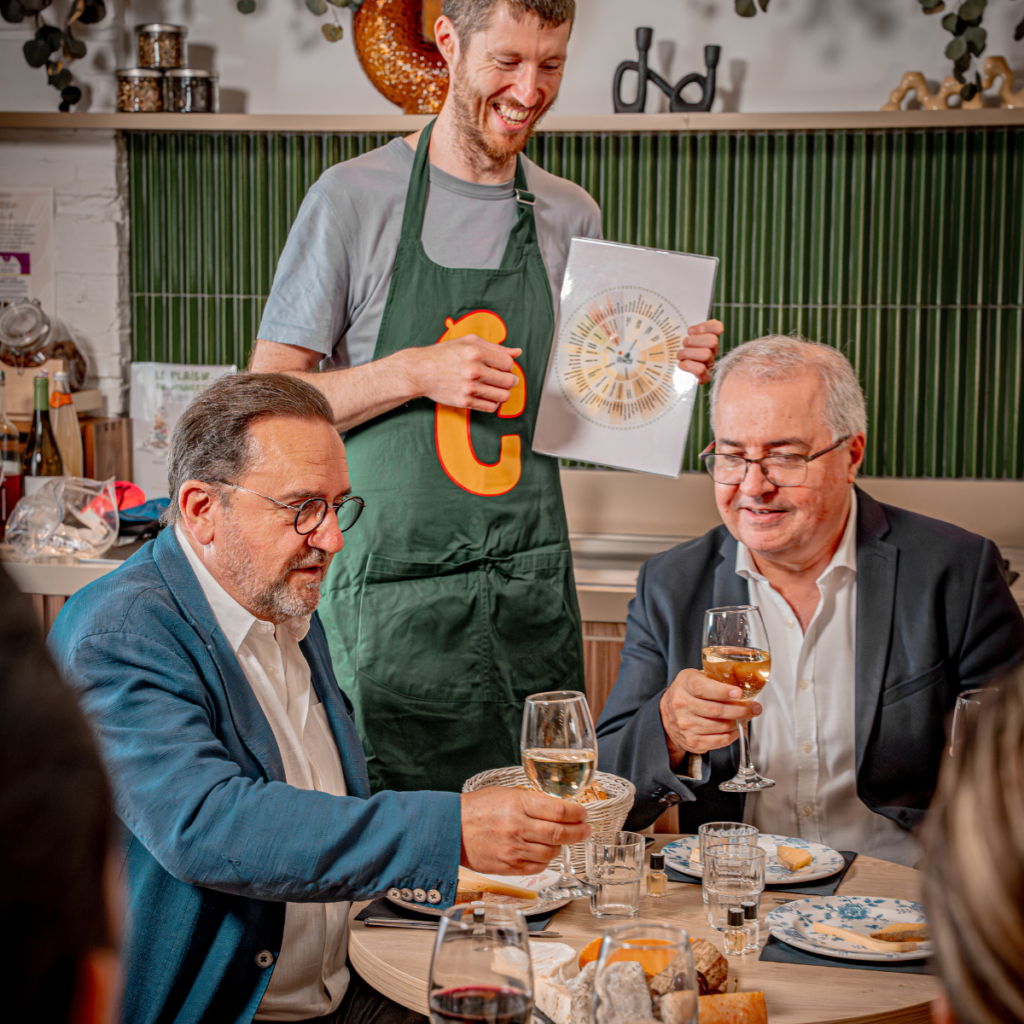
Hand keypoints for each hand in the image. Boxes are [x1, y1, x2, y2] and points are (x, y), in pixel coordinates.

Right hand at [399, 337, 522, 411]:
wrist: (421, 371)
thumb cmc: (445, 353)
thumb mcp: (469, 342)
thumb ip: (495, 347)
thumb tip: (517, 352)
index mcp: (476, 352)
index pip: (508, 363)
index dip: (509, 366)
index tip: (502, 367)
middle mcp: (474, 370)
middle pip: (509, 381)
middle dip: (510, 380)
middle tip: (504, 379)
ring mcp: (469, 388)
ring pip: (503, 396)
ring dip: (503, 393)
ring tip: (495, 388)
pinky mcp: (464, 401)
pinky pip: (491, 407)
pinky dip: (493, 402)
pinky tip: (487, 396)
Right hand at [459, 786, 589, 874]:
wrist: (450, 828)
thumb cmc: (477, 808)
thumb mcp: (505, 793)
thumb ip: (531, 801)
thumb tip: (558, 809)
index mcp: (518, 804)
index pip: (558, 811)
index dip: (577, 813)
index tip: (583, 814)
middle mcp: (518, 828)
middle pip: (559, 833)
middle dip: (578, 832)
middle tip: (586, 829)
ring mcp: (513, 850)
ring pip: (551, 852)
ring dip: (562, 846)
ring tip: (564, 840)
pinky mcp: (508, 867)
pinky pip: (538, 867)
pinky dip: (547, 860)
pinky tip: (546, 852)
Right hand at [659, 668, 760, 762]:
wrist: (665, 713)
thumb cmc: (686, 692)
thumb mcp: (694, 676)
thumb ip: (714, 677)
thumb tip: (743, 680)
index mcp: (685, 685)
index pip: (703, 688)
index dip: (723, 692)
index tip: (739, 693)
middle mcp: (683, 705)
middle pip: (717, 710)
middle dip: (741, 710)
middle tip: (754, 708)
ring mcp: (686, 725)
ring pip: (721, 727)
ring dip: (739, 723)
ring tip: (746, 717)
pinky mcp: (692, 741)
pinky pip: (719, 741)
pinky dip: (732, 735)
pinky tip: (736, 729)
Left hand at [678, 319, 722, 384]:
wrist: (675, 375)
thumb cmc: (681, 356)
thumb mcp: (685, 340)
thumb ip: (691, 332)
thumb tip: (692, 331)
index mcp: (710, 340)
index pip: (718, 327)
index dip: (704, 327)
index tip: (691, 331)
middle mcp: (713, 351)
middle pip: (713, 341)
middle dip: (693, 341)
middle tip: (684, 346)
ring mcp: (710, 365)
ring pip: (706, 354)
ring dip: (688, 354)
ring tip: (680, 356)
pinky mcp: (705, 377)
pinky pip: (700, 369)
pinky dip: (688, 365)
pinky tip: (681, 365)